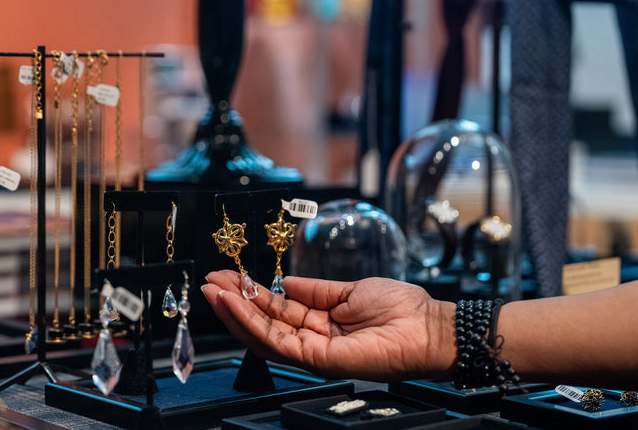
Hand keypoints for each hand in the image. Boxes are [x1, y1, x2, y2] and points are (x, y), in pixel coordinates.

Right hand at [201, 270, 454, 380]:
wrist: (429, 326)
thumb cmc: (401, 309)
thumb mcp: (349, 290)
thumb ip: (315, 290)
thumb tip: (285, 281)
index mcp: (321, 323)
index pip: (277, 311)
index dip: (251, 295)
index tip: (228, 277)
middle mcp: (313, 340)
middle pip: (263, 324)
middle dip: (234, 303)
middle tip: (209, 283)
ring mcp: (315, 352)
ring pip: (263, 336)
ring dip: (235, 313)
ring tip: (212, 292)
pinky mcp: (319, 360)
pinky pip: (278, 342)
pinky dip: (253, 323)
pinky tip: (236, 304)